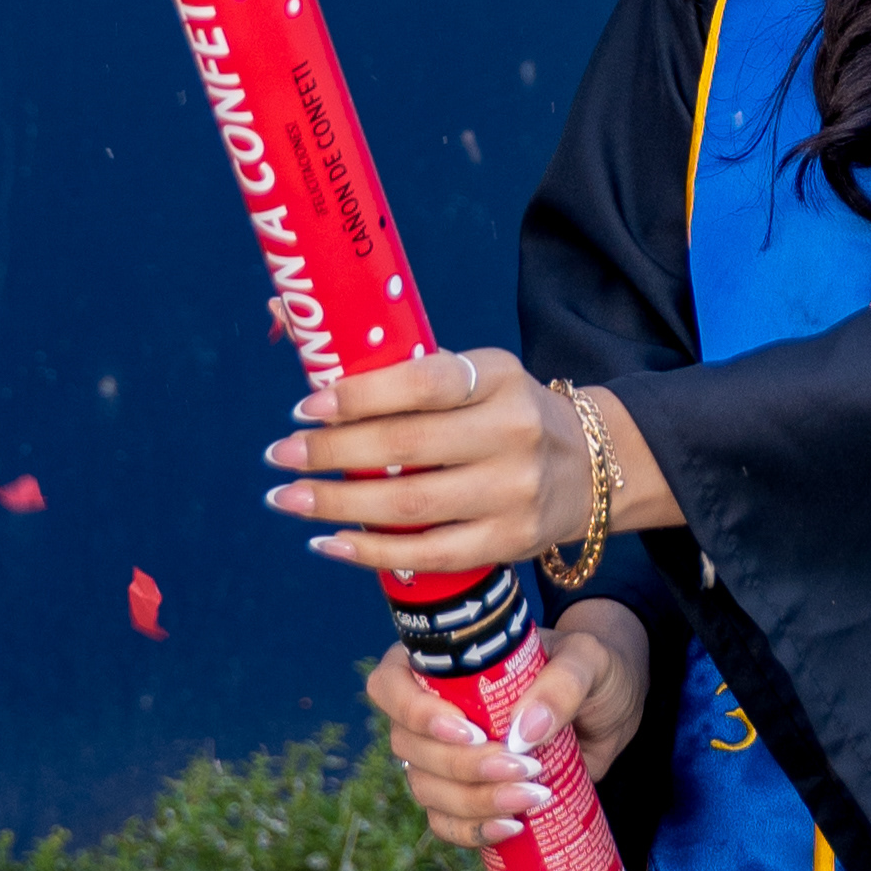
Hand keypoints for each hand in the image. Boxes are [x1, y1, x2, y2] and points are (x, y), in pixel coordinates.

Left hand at [258, 349, 579, 573]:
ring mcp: (515, 492)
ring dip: (338, 505)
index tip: (304, 408)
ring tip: (287, 499)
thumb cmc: (502, 412)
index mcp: (498, 377)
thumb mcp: (471, 374)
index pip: (423, 383)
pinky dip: (374, 552)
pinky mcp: (512, 541)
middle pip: (407, 448)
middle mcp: (512, 432)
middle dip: (331, 454)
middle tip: (278, 456)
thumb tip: (284, 316)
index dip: (358, 395)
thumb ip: (395, 363)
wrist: (592, 466)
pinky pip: (432, 554)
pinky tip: (330, 543)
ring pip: (412, 506)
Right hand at [367, 602, 649, 849]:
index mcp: (442, 662)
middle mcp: (431, 710)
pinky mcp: (466, 794)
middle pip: (408, 747)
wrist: (610, 711)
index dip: (414, 712)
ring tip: (532, 797)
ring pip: (426, 790)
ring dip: (474, 802)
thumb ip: (562, 684)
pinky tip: (512, 827)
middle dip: (463, 766)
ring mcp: (443, 757)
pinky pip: (446, 824)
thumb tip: (524, 731)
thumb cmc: (590, 670)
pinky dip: (474, 831)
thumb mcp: (587, 660)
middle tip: (524, 766)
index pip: (391, 684)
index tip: (469, 732)